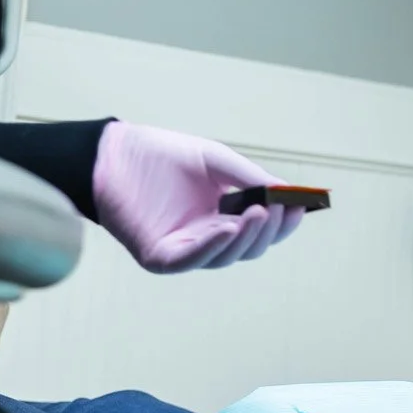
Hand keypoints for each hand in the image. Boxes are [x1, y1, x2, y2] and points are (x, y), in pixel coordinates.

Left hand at [92, 121, 304, 273]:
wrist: (112, 153)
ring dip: (246, 238)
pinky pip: (192, 259)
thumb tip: (286, 192)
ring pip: (226, 256)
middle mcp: (207, 238)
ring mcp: (185, 250)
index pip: (262, 228)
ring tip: (258, 214)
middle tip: (278, 209)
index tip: (299, 206)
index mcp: (224, 217)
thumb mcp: (215, 161)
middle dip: (268, 230)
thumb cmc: (162, 156)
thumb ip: (247, 177)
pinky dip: (213, 247)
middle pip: (249, 247)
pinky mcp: (161, 257)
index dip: (283, 222)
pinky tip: (228, 228)